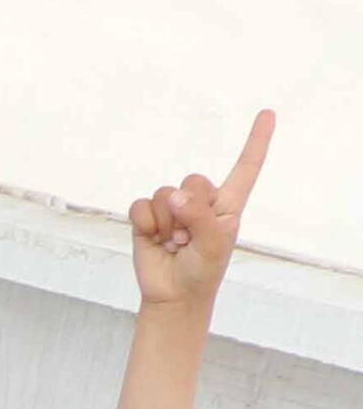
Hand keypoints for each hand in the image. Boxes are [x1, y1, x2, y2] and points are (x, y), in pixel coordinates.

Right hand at [131, 110, 273, 314]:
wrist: (172, 295)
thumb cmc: (203, 271)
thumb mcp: (214, 244)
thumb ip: (199, 217)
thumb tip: (174, 196)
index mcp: (228, 204)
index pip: (245, 167)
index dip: (256, 141)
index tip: (268, 113)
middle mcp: (201, 201)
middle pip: (192, 180)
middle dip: (186, 211)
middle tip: (187, 239)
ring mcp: (172, 209)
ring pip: (163, 193)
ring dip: (165, 224)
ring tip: (172, 244)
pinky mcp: (147, 218)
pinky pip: (140, 205)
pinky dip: (145, 224)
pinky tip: (153, 240)